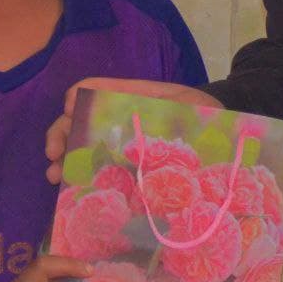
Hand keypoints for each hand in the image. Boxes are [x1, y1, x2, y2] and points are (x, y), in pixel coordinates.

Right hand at [45, 77, 222, 182]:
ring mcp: (123, 147)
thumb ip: (154, 101)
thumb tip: (113, 105)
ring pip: (83, 149)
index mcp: (132, 99)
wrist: (229, 139)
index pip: (95, 91)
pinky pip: (101, 173)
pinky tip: (70, 190)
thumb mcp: (181, 101)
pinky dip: (81, 179)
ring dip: (64, 159)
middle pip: (80, 122)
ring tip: (54, 176)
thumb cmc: (205, 114)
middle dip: (60, 134)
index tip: (70, 111)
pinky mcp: (130, 171)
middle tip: (52, 154)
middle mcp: (122, 121)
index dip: (76, 99)